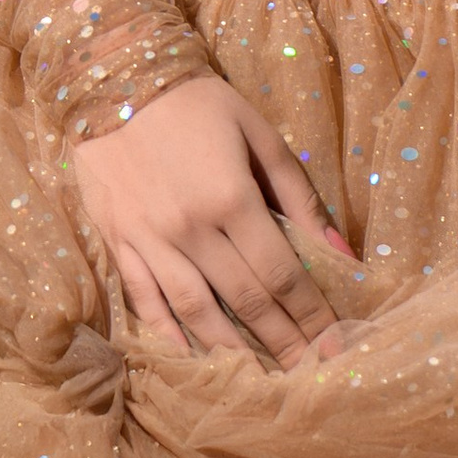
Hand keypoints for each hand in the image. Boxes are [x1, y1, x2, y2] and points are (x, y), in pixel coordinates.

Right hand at [74, 78, 355, 365]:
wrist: (115, 78)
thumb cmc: (197, 103)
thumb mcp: (259, 134)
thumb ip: (299, 195)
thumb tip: (341, 252)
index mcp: (232, 199)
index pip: (282, 275)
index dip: (312, 315)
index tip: (335, 346)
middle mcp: (191, 230)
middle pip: (245, 301)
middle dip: (283, 341)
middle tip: (310, 374)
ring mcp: (149, 240)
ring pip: (195, 311)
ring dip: (232, 351)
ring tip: (261, 379)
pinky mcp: (118, 241)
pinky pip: (144, 299)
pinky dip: (167, 333)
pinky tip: (190, 358)